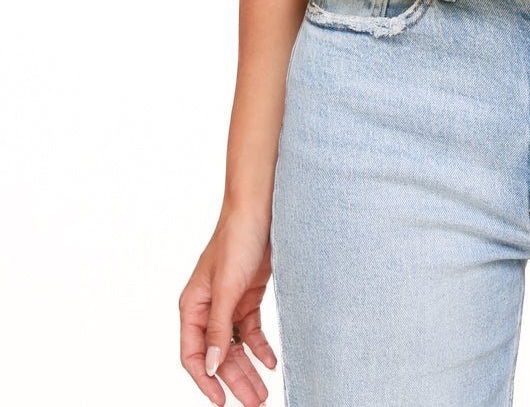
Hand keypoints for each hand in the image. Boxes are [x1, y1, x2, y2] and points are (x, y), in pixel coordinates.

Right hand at [179, 207, 277, 405]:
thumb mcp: (227, 287)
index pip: (193, 355)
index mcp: (193, 306)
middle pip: (218, 355)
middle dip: (235, 381)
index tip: (223, 402)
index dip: (206, 381)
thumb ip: (218, 328)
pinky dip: (261, 347)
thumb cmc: (237, 239)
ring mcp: (229, 303)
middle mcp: (208, 308)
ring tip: (264, 392)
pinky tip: (271, 362)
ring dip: (249, 369)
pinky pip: (251, 330)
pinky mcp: (249, 296)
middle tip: (255, 403)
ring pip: (236, 346)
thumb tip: (211, 365)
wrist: (261, 208)